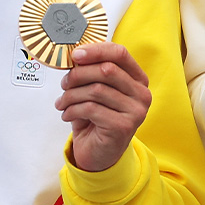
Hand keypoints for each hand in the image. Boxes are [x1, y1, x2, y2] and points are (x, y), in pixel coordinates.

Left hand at [56, 42, 149, 173]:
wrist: (98, 153)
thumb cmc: (96, 118)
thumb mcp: (95, 91)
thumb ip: (91, 72)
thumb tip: (76, 55)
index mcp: (138, 79)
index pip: (120, 53)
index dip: (96, 50)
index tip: (75, 55)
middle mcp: (142, 94)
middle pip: (106, 70)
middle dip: (78, 75)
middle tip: (64, 84)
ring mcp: (135, 111)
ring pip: (95, 90)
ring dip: (71, 95)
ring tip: (62, 103)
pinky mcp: (123, 126)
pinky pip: (91, 109)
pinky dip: (72, 110)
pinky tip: (67, 115)